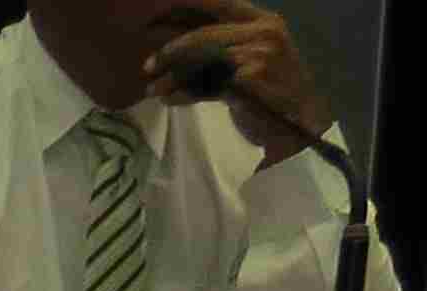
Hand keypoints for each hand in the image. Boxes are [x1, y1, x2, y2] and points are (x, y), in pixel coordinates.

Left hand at [147, 12, 332, 159]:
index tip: (153, 17)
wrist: (297, 124)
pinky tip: (171, 99)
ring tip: (154, 89)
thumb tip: (172, 46)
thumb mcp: (248, 59)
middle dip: (171, 51)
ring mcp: (260, 53)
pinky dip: (185, 93)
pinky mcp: (250, 79)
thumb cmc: (270, 91)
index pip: (218, 4)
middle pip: (204, 34)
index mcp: (264, 20)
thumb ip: (218, 47)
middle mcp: (264, 31)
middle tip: (148, 67)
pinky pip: (206, 85)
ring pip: (202, 59)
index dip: (183, 9)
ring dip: (173, 76)